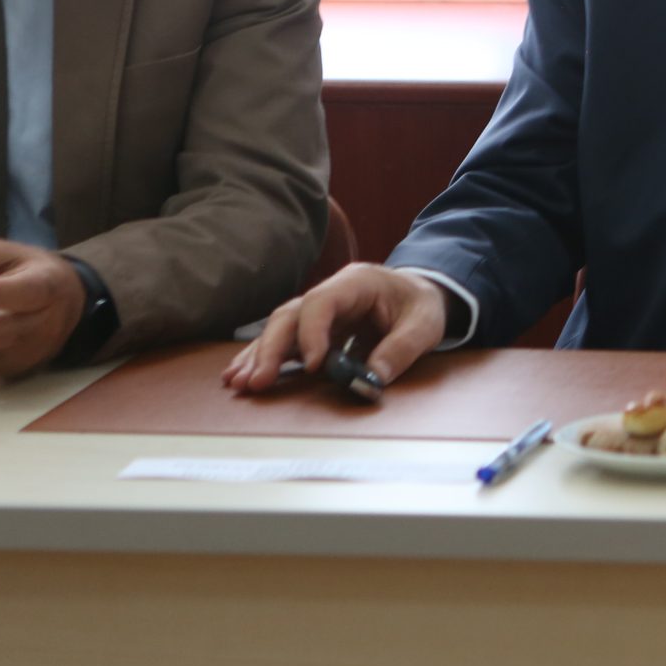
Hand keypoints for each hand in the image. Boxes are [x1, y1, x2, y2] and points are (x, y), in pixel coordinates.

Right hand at [222, 263, 448, 393]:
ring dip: (260, 355)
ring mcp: (319, 311)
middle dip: (272, 348)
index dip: (312, 332)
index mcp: (358, 282)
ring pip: (281, 328)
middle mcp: (331, 293)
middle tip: (258, 381)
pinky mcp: (314, 329)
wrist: (419, 295)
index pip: (323, 302)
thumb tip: (375, 377)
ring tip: (240, 383)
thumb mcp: (425, 325)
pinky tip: (243, 375)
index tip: (312, 365)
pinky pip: (285, 341)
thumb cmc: (421, 305)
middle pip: (291, 315)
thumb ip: (402, 349)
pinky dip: (265, 358)